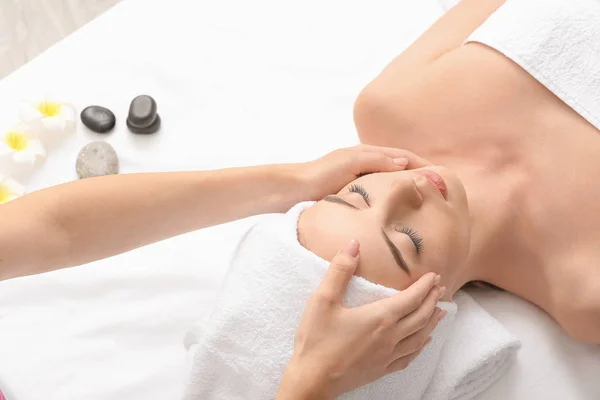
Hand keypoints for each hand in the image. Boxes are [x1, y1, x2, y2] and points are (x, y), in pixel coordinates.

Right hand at [276, 240, 444, 399]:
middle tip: (441, 288)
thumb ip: (340, 270)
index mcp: (379, 318)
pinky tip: (425, 342)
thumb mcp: (323, 300)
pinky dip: (421, 345)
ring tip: (441, 311)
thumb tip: (353, 245)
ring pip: (420, 336)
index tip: (434, 275)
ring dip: (432, 321)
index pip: (411, 298)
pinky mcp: (381, 369)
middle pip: (420, 316)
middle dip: (432, 300)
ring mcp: (388, 355)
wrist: (312, 379)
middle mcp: (390, 337)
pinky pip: (409, 356)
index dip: (425, 286)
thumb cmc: (316, 340)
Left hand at [299, 145, 431, 199]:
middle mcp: (365, 165)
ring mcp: (360, 181)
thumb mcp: (350, 162)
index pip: (403, 156)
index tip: (442, 175)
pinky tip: (399, 211)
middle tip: (439, 190)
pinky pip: (380, 196)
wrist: (292, 190)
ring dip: (407, 189)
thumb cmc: (319, 174)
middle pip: (400, 169)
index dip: (423, 164)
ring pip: (391, 183)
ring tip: (425, 202)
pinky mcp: (354, 196)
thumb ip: (377, 160)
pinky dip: (393, 199)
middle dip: (420, 176)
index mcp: (367, 154)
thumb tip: (405, 162)